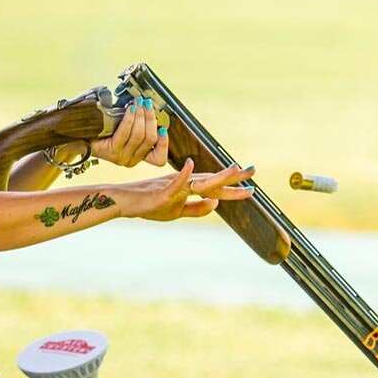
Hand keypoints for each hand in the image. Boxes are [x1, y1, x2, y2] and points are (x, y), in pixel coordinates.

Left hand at [90, 96, 167, 167]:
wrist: (81, 136)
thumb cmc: (104, 131)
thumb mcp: (126, 129)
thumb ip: (139, 124)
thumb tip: (149, 106)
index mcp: (138, 157)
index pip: (159, 158)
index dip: (164, 143)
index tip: (163, 127)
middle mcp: (131, 160)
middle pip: (150, 139)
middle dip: (150, 118)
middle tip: (147, 104)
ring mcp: (121, 157)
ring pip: (139, 135)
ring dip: (140, 115)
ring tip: (138, 103)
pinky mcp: (112, 151)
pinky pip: (125, 132)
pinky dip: (130, 118)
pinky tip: (130, 109)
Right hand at [120, 159, 255, 221]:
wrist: (124, 202)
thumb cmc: (148, 205)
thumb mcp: (177, 211)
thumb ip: (196, 209)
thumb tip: (216, 205)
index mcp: (189, 189)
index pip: (215, 188)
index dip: (233, 189)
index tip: (251, 189)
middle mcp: (184, 183)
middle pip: (212, 180)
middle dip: (233, 177)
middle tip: (253, 170)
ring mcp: (173, 186)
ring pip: (198, 180)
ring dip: (216, 175)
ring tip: (233, 169)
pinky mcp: (160, 191)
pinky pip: (173, 182)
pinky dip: (182, 174)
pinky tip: (190, 165)